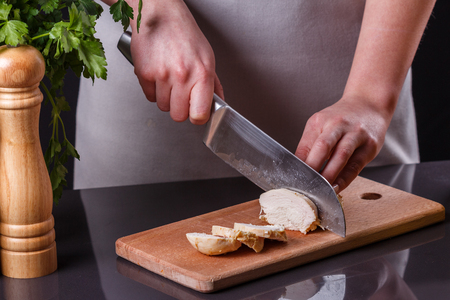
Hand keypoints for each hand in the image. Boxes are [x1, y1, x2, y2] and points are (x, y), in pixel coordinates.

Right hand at [128, 0, 223, 123]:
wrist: (159, 14)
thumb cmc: (184, 33)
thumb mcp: (207, 57)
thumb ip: (213, 84)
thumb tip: (219, 103)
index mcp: (202, 73)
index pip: (200, 114)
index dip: (197, 117)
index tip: (196, 113)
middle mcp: (183, 75)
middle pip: (178, 116)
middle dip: (180, 109)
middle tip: (181, 95)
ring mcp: (162, 75)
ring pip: (163, 107)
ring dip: (166, 98)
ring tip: (169, 80)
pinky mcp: (145, 74)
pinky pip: (149, 96)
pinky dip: (153, 90)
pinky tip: (158, 75)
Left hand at [295, 97, 390, 192]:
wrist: (369, 104)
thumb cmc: (340, 120)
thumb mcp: (321, 125)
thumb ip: (310, 145)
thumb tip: (298, 170)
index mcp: (320, 121)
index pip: (305, 145)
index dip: (298, 164)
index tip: (293, 179)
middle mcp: (337, 124)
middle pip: (323, 147)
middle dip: (312, 168)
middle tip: (305, 186)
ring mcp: (356, 133)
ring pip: (341, 156)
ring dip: (329, 175)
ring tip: (320, 190)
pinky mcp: (370, 145)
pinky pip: (355, 165)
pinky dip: (344, 179)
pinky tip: (336, 188)